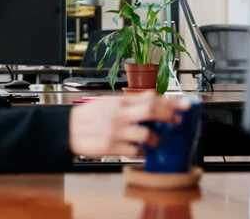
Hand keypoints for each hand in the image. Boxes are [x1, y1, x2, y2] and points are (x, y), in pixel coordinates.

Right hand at [68, 92, 190, 157]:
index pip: (149, 98)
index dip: (169, 102)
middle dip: (169, 116)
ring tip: (154, 140)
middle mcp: (118, 115)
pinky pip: (135, 151)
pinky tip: (139, 150)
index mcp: (117, 102)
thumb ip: (129, 101)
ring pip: (146, 135)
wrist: (66, 130)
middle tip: (177, 121)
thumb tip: (152, 97)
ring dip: (155, 139)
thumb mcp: (107, 102)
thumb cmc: (87, 116)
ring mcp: (115, 132)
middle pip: (151, 112)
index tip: (183, 105)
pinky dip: (141, 151)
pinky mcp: (112, 148)